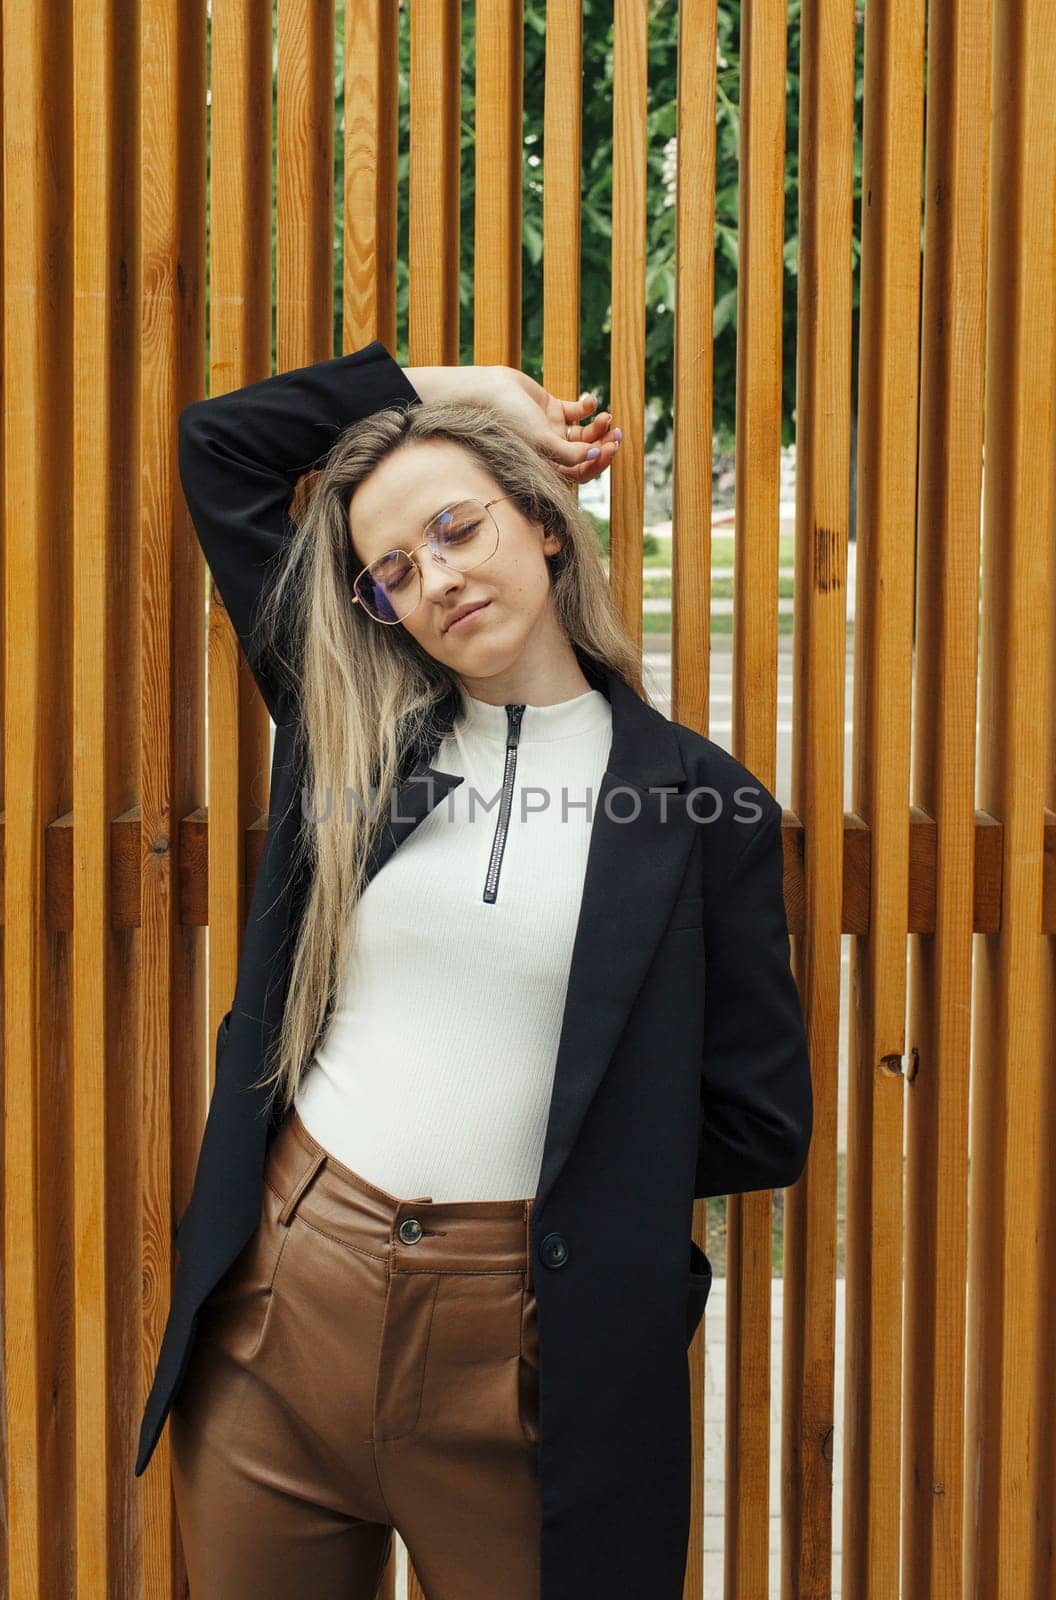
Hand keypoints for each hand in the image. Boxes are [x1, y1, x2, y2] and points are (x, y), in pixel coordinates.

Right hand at [484, 366, 620, 483]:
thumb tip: (596, 455)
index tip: (608, 448)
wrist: (487, 392)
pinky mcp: (551, 409)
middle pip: (586, 454)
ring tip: (605, 416)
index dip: (598, 463)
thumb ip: (569, 453)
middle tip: (616, 434)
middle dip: (603, 445)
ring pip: (584, 433)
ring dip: (598, 427)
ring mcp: (552, 430)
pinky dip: (587, 407)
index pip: (580, 473)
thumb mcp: (541, 440)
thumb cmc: (508, 420)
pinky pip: (576, 411)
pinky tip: (590, 400)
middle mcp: (551, 451)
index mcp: (547, 466)